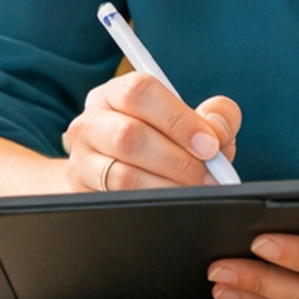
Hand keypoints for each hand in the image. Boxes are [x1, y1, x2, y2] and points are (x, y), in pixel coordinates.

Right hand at [62, 71, 240, 192]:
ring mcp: (81, 158)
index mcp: (116, 93)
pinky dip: (150, 206)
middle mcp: (90, 121)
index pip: (140, 92)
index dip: (178, 119)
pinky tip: (171, 205)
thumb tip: (217, 131)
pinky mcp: (81, 192)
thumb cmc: (166, 142)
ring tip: (194, 193)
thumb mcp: (192, 123)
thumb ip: (215, 117)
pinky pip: (116, 202)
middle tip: (209, 177)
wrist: (127, 174)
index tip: (209, 145)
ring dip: (166, 187)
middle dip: (177, 160)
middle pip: (128, 135)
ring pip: (121, 175)